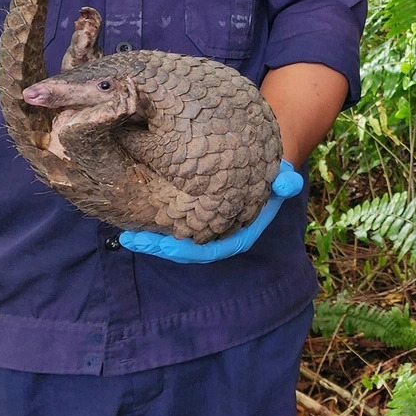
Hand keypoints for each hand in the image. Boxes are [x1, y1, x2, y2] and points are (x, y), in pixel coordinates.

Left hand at [117, 161, 302, 263]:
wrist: (261, 166)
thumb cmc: (269, 172)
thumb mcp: (282, 175)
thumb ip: (286, 182)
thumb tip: (289, 185)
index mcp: (239, 233)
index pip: (212, 248)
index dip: (188, 249)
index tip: (168, 244)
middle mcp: (219, 235)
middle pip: (186, 249)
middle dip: (159, 246)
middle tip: (134, 239)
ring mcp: (203, 228)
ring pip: (174, 242)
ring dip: (150, 240)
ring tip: (127, 235)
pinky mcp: (190, 218)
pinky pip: (170, 228)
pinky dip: (152, 227)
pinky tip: (132, 221)